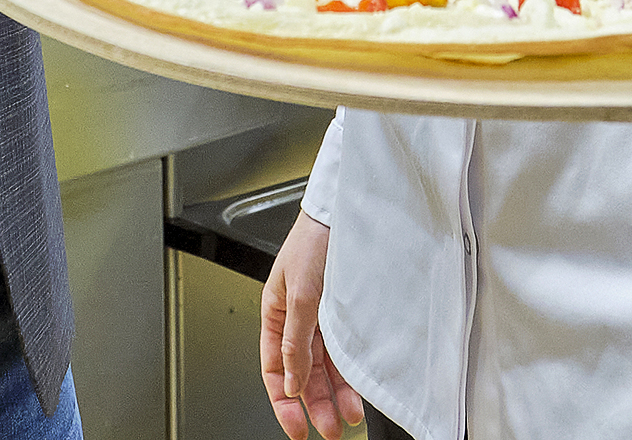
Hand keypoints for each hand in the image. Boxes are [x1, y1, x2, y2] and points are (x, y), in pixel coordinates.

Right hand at [261, 212, 366, 439]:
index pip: (273, 369)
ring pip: (326, 367)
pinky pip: (345, 352)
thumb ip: (295, 340)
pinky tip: (357, 392)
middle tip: (327, 431)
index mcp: (275, 314)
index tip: (296, 428)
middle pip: (302, 374)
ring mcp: (323, 319)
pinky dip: (350, 374)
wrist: (346, 213)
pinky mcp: (345, 314)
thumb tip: (292, 381)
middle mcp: (298, 321)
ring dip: (335, 395)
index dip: (283, 402)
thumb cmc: (314, 240)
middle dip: (313, 405)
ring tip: (347, 419)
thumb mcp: (300, 293)